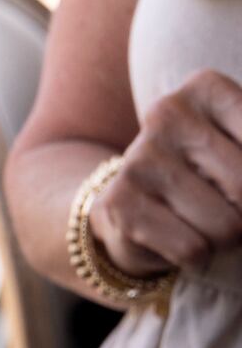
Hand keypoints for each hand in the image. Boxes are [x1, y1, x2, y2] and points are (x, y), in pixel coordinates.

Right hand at [90, 67, 241, 278]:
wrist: (137, 202)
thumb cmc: (214, 175)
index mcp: (206, 89)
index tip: (240, 176)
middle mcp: (167, 113)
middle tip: (230, 206)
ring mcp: (138, 157)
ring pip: (227, 227)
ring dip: (226, 240)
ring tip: (202, 220)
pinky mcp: (119, 202)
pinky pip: (194, 250)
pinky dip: (198, 258)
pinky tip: (177, 236)